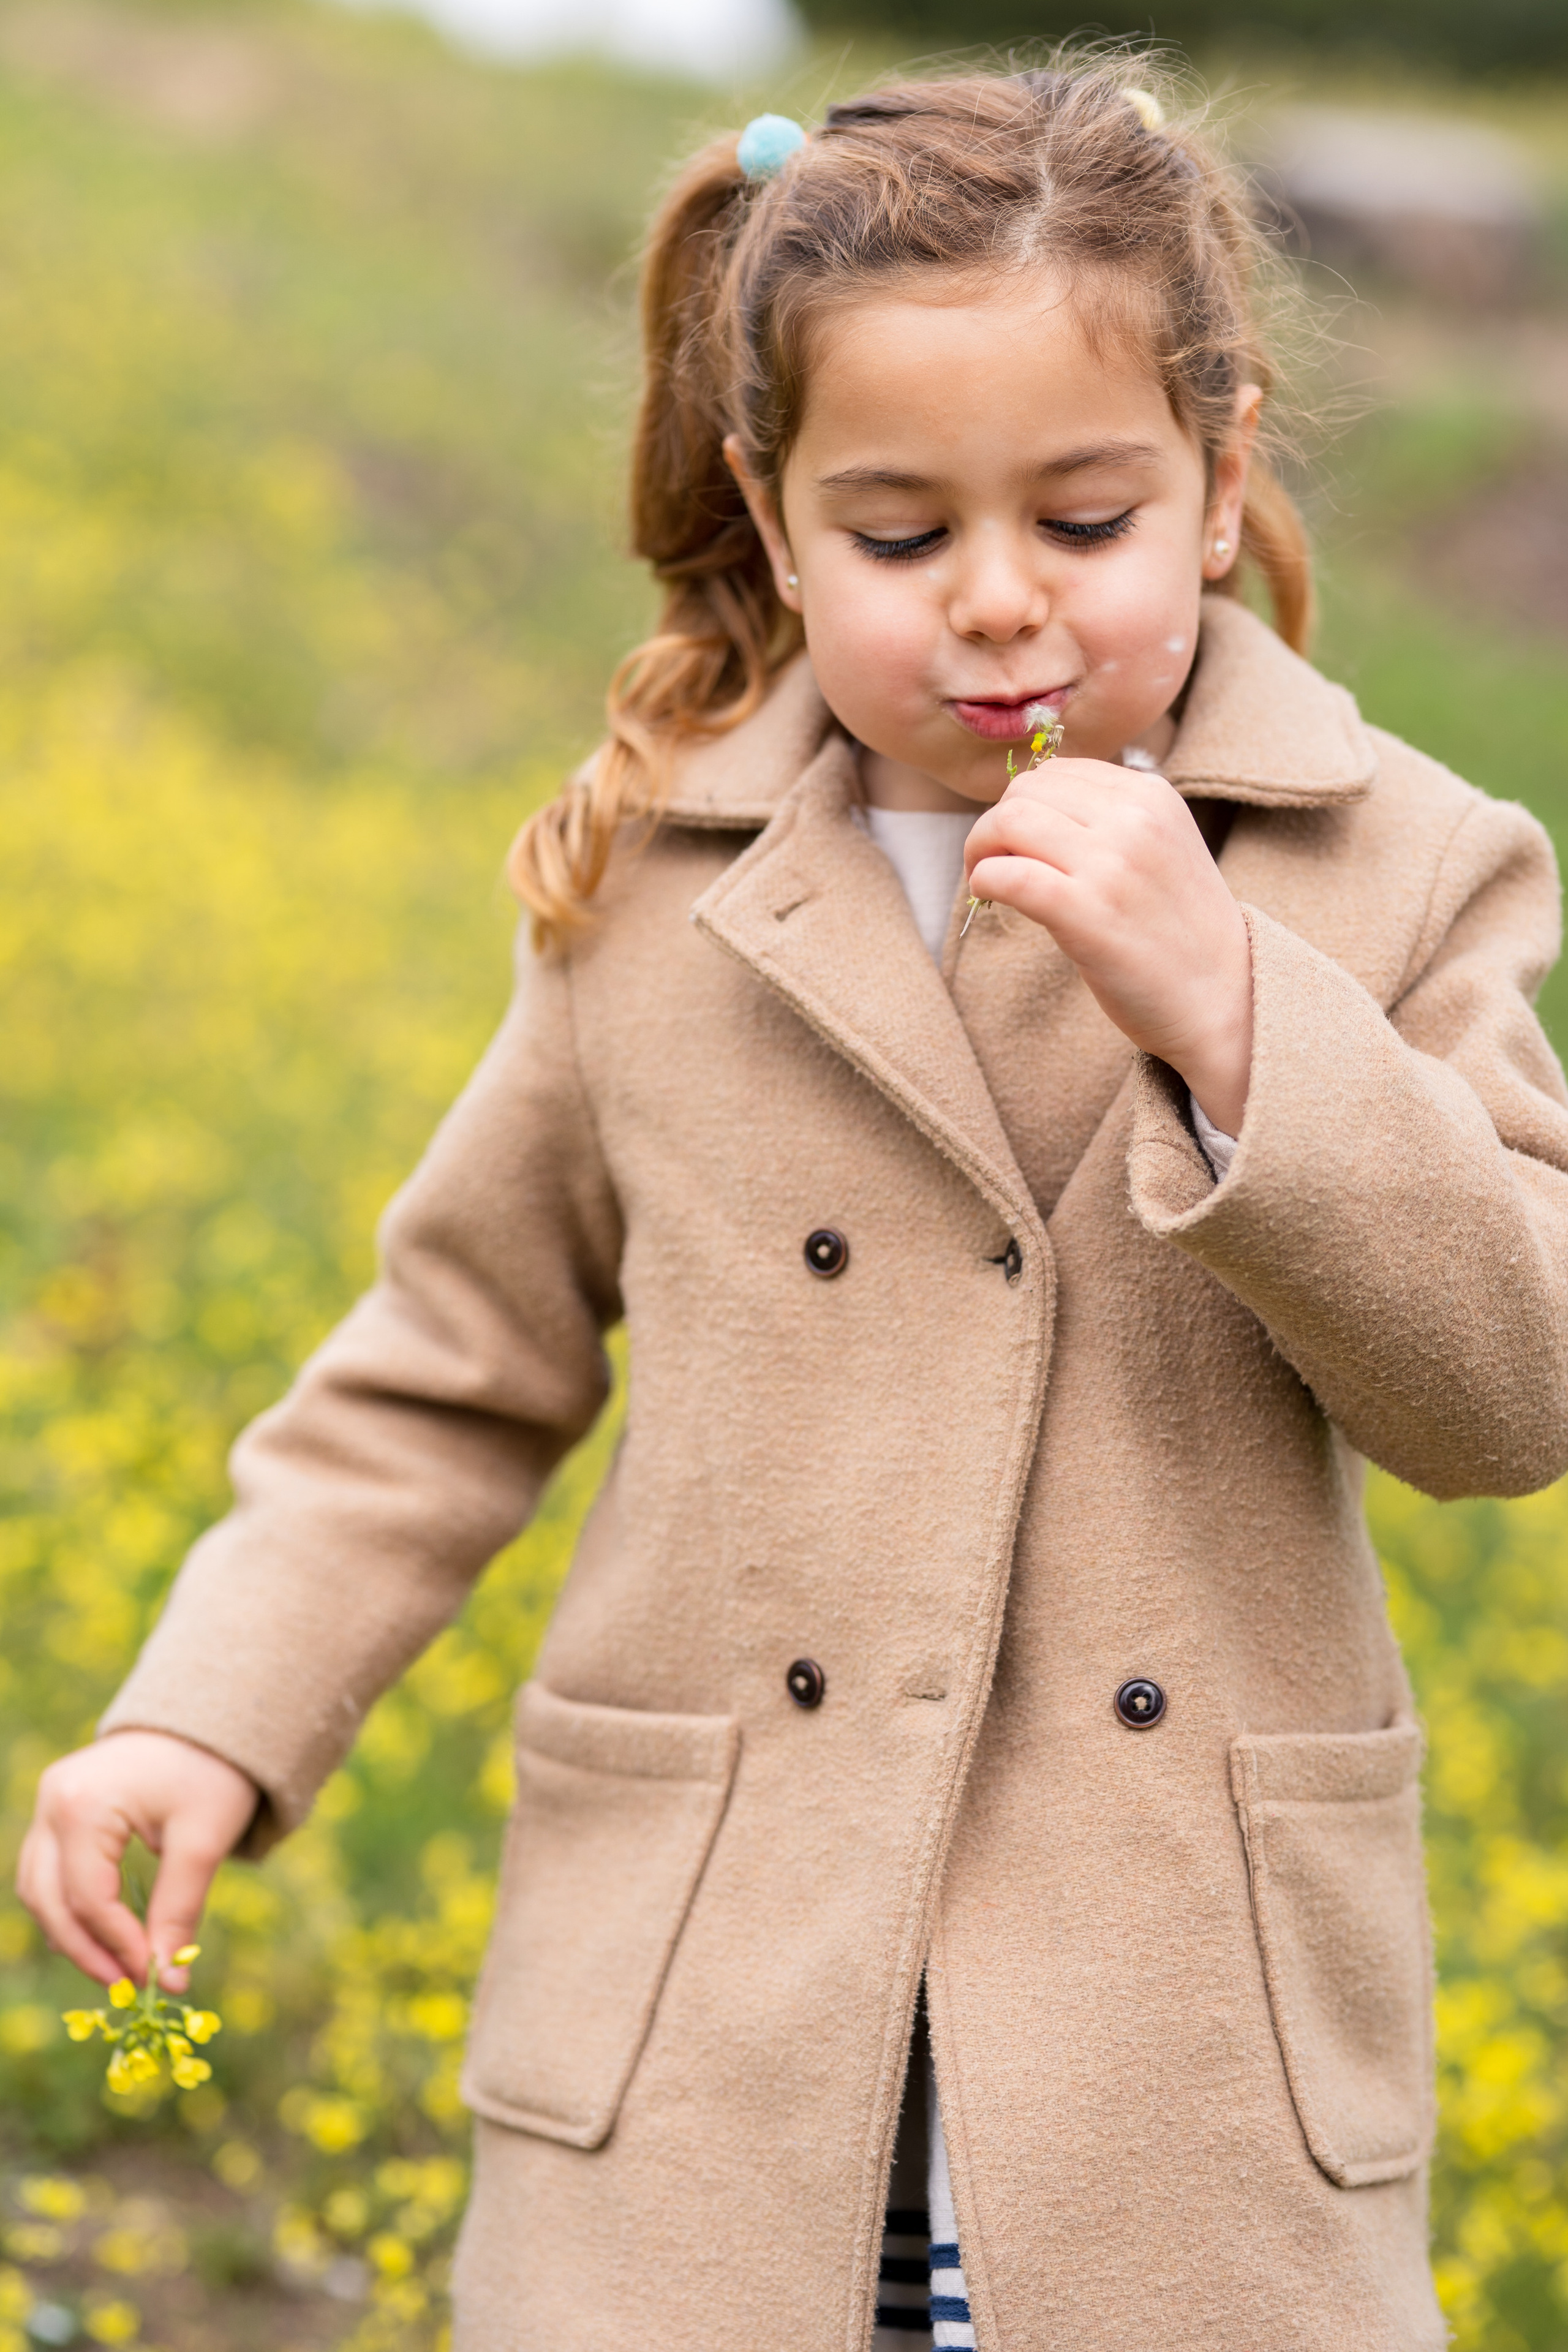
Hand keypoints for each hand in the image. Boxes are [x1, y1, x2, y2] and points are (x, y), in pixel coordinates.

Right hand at [17, 1731, 257, 1993]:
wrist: (209, 1716)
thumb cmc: (211, 1770)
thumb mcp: (204, 1840)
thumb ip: (180, 1911)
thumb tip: (172, 1983)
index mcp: (82, 1804)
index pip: (89, 1897)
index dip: (118, 1945)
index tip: (152, 1976)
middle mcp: (52, 1801)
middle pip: (48, 1899)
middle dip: (85, 1950)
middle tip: (126, 1986)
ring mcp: (49, 1802)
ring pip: (38, 1889)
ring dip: (71, 1934)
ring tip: (116, 1967)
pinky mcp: (60, 1808)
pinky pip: (48, 1871)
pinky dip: (70, 1906)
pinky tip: (103, 1934)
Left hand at [965, 758, 1252, 1135]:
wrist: (1225, 998)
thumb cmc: (1181, 932)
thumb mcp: (1162, 848)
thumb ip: (1111, 820)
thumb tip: (1030, 807)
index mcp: (1152, 796)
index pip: (1057, 771)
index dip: (1022, 803)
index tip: (1016, 840)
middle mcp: (1134, 819)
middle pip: (1026, 791)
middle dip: (995, 824)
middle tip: (990, 862)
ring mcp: (1112, 864)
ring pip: (1009, 821)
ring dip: (980, 849)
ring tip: (987, 880)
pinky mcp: (1087, 912)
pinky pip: (1009, 875)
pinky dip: (984, 881)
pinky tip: (990, 898)